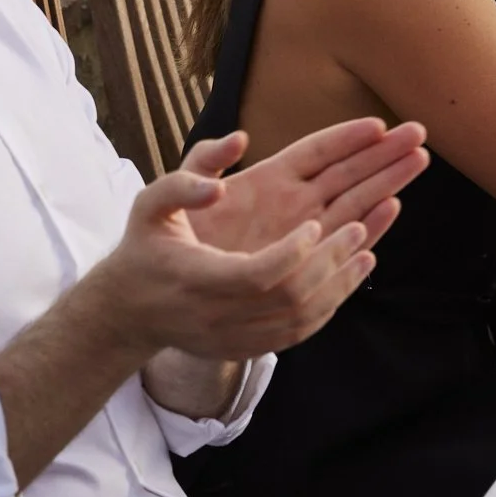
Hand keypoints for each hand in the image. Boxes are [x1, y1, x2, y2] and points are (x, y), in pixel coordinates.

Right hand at [104, 124, 424, 360]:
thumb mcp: (149, 206)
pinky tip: (353, 273)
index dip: (291, 255)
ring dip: (338, 284)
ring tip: (366, 248)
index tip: (313, 225)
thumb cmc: (144, 249)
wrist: (129, 312)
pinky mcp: (250, 347)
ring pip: (301, 320)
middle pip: (289, 299)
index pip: (255, 276)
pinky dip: (332, 304)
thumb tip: (233, 149)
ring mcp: (237, 337)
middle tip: (358, 227)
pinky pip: (300, 332)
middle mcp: (220, 315)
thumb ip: (184, 179)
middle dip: (329, 262)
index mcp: (197, 278)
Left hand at [181, 119, 428, 256]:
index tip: (378, 125)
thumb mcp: (173, 191)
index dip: (346, 137)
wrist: (164, 286)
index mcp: (268, 177)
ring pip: (354, 201)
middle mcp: (292, 201)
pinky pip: (342, 240)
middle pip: (347, 171)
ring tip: (418, 161)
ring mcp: (303, 230)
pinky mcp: (304, 259)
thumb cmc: (168, 233)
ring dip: (386, 182)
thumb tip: (237, 139)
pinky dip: (368, 226)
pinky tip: (392, 209)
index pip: (317, 150)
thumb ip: (203, 162)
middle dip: (382, 153)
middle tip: (419, 134)